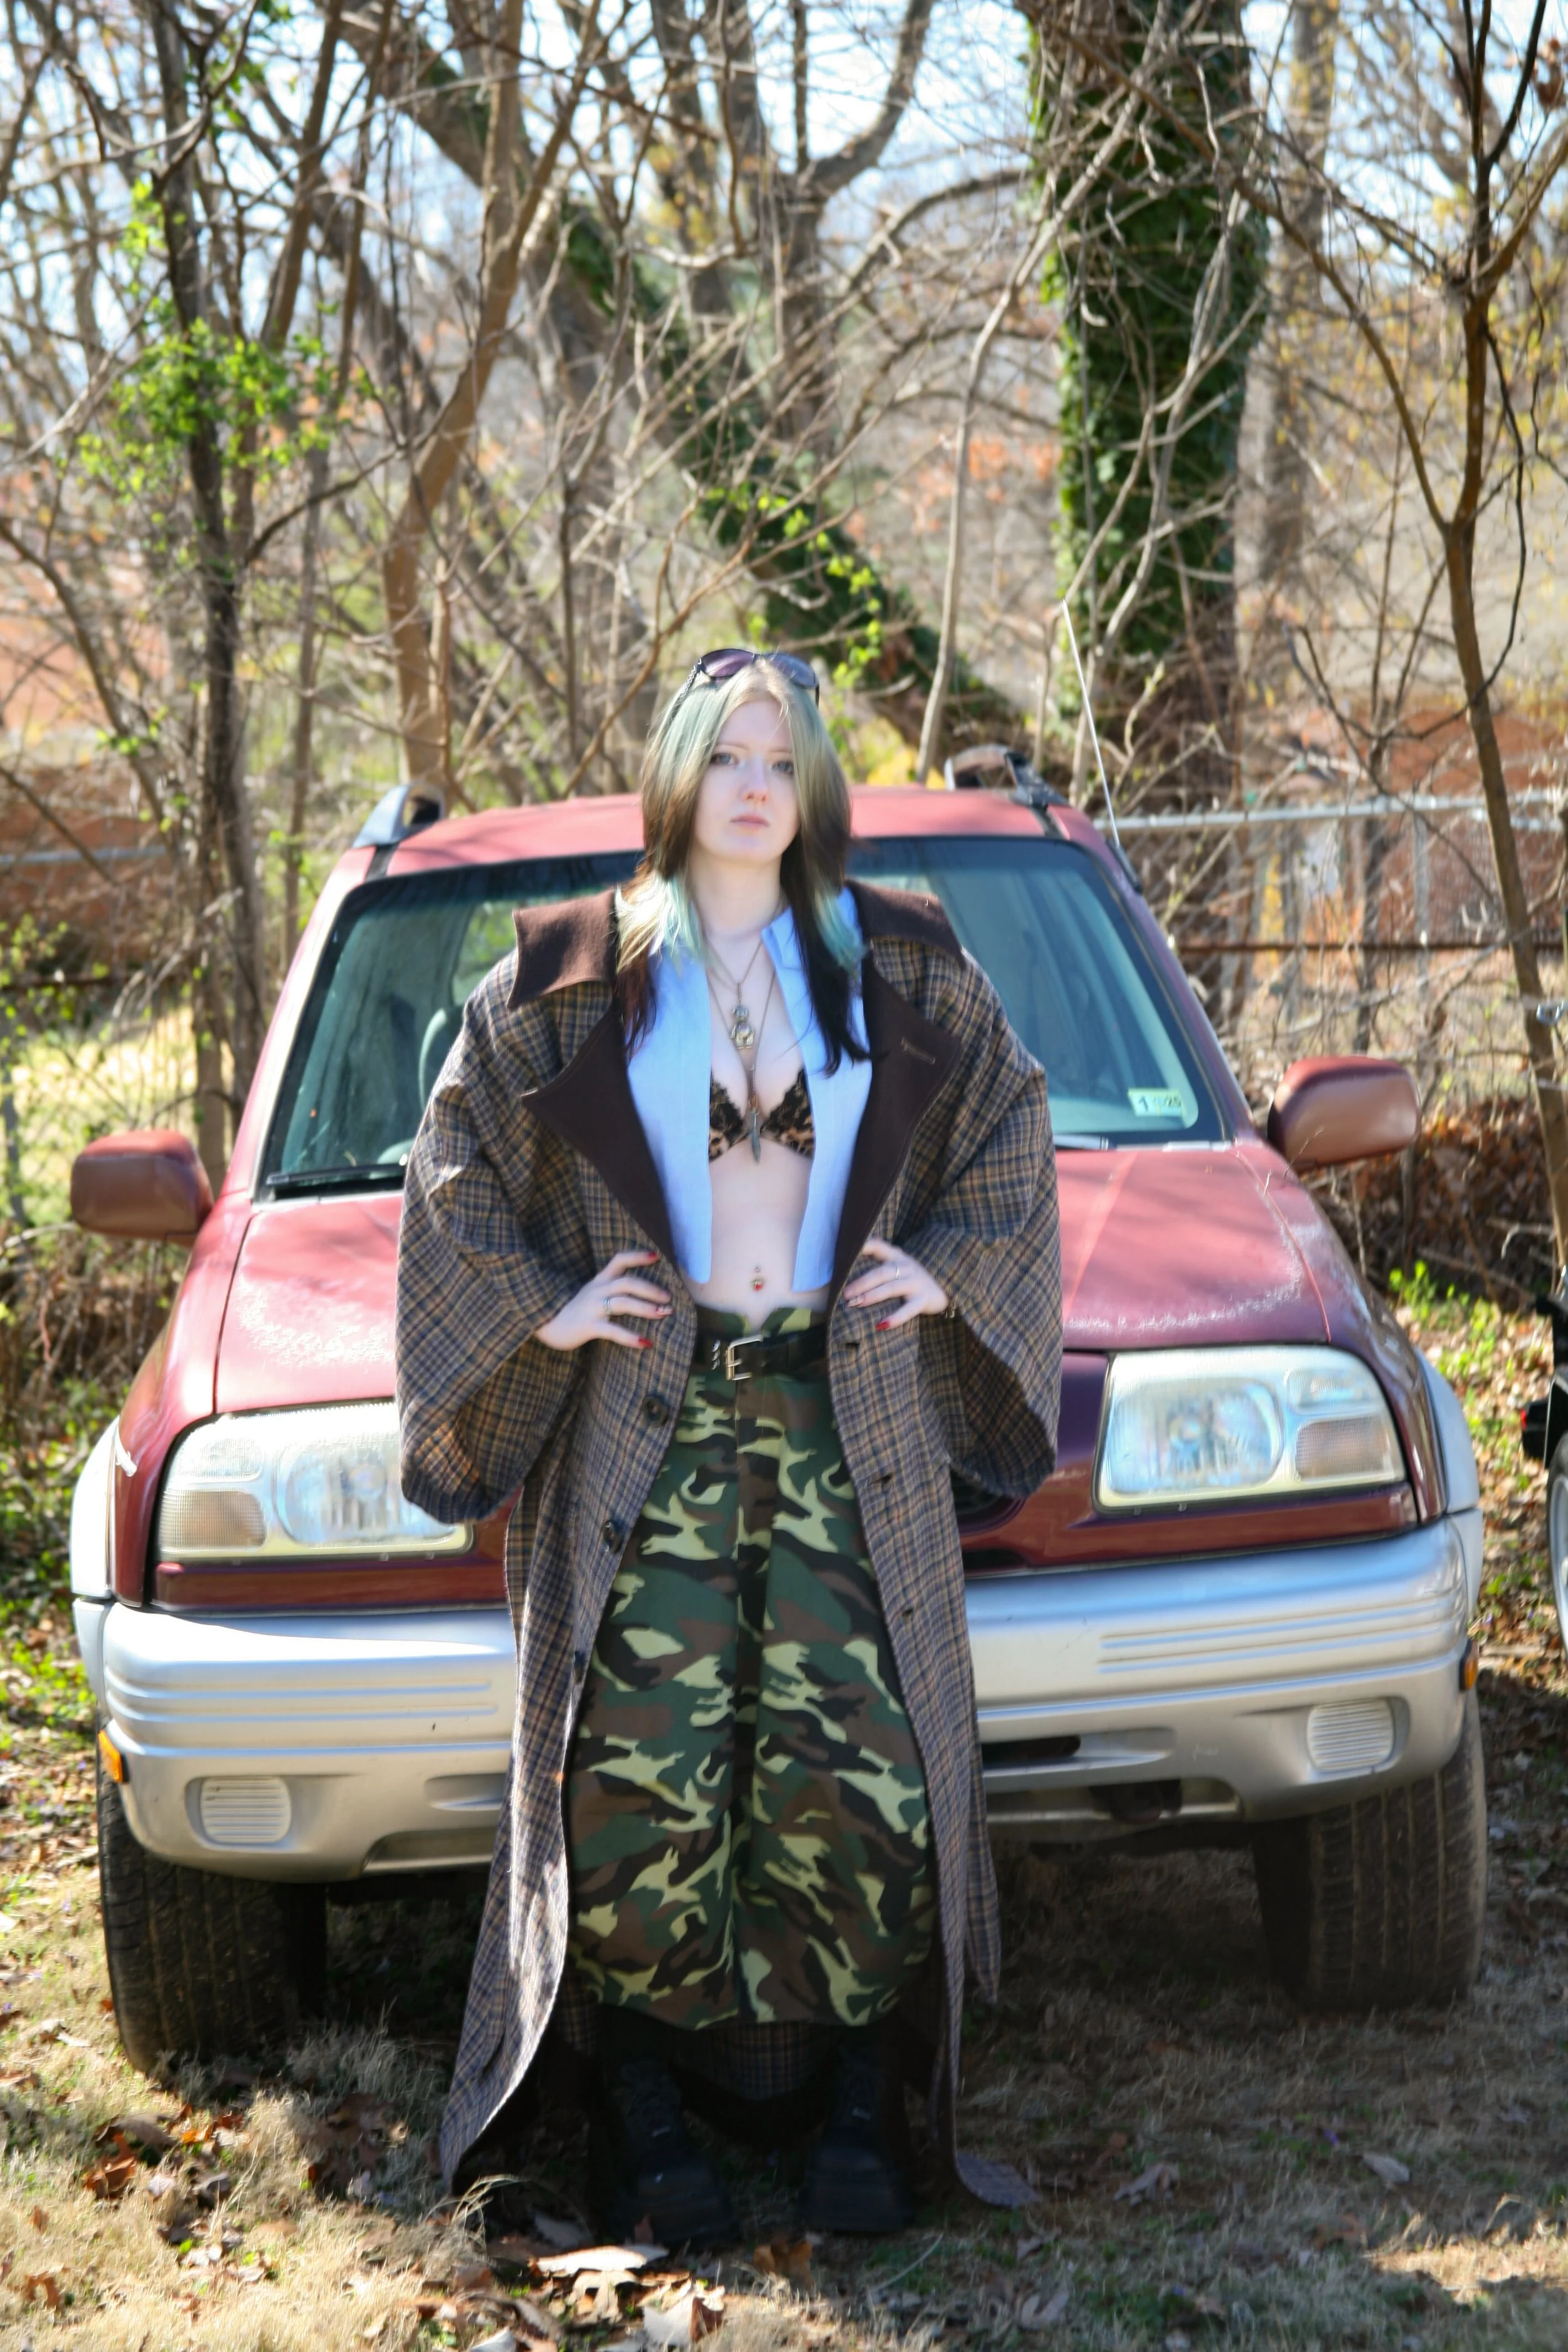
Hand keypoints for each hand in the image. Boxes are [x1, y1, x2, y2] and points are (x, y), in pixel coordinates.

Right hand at [535, 1249, 671, 1351]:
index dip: (637, 1257)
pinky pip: (613, 1331)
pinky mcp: (588, 1326)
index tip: (656, 1256)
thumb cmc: (573, 1310)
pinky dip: (631, 1337)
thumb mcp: (590, 1293)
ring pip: (623, 1303)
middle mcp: (597, 1290)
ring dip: (646, 1308)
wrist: (544, 1324)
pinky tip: (646, 1343)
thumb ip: (609, 1289)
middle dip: (651, 1289)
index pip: (619, 1260)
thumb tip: (638, 1293)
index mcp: (599, 1281)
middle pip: (627, 1283)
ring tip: (664, 1314)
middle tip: (668, 1298)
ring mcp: (592, 1308)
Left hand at [841, 1237, 947, 1329]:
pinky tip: (881, 1325)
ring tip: (854, 1304)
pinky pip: (908, 1310)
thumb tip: (844, 1267)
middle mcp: (905, 1267)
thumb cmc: (910, 1277)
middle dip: (861, 1283)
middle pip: (881, 1273)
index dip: (863, 1246)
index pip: (878, 1246)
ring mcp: (915, 1283)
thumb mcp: (897, 1264)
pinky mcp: (923, 1300)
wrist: (944, 1287)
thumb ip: (877, 1261)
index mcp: (896, 1256)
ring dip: (871, 1296)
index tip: (846, 1250)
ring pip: (891, 1288)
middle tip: (845, 1293)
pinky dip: (895, 1318)